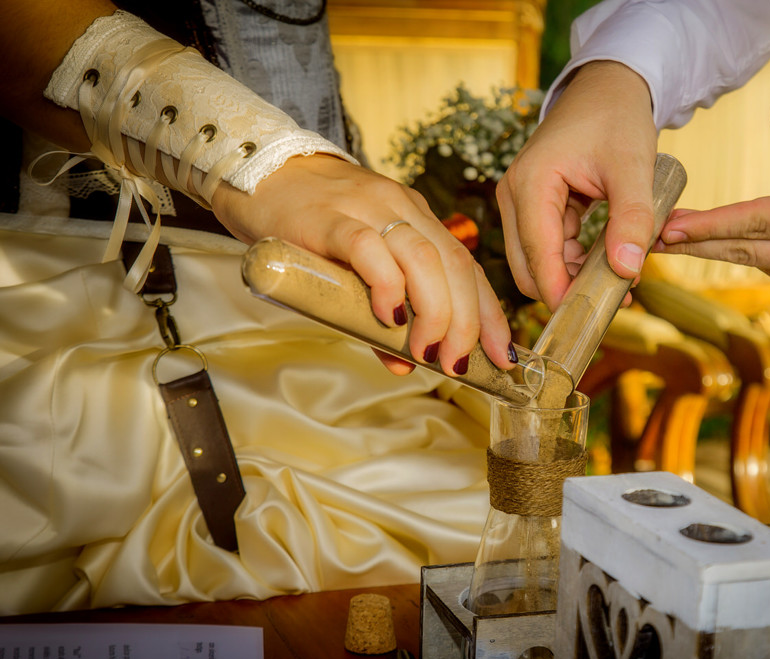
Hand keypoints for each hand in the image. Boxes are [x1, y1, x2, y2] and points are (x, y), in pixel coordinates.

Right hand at [211, 154, 515, 375]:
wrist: (257, 176)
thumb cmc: (309, 228)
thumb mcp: (357, 270)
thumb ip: (381, 315)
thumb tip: (404, 364)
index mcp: (418, 219)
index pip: (468, 267)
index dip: (490, 313)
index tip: (503, 354)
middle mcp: (402, 208)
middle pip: (454, 265)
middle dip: (466, 322)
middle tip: (459, 364)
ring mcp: (367, 209)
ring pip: (421, 259)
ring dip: (434, 312)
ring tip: (427, 351)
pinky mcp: (329, 218)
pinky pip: (368, 249)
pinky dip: (387, 285)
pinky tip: (390, 315)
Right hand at [496, 61, 657, 309]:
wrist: (608, 87)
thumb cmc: (616, 117)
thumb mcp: (633, 167)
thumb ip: (631, 219)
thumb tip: (628, 270)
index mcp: (530, 184)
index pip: (537, 258)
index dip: (561, 294)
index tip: (592, 320)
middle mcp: (515, 196)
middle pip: (528, 269)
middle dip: (567, 291)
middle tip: (616, 302)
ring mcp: (521, 202)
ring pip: (539, 263)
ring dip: (574, 278)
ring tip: (623, 282)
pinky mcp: (534, 207)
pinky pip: (549, 248)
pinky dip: (576, 262)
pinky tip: (611, 263)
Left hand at [657, 103, 769, 303]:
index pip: (760, 221)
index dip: (711, 224)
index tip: (671, 225)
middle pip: (747, 252)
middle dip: (698, 245)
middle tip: (655, 237)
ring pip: (762, 265)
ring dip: (722, 252)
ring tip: (682, 239)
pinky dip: (756, 259)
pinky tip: (734, 247)